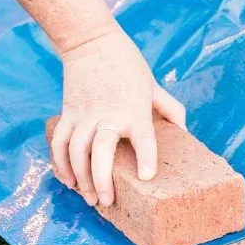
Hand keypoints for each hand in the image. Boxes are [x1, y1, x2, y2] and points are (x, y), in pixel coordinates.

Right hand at [50, 25, 185, 206]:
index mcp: (134, 110)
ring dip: (80, 179)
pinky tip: (68, 181)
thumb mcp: (154, 86)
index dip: (146, 158)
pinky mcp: (68, 114)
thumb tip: (185, 132)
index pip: (143, 138)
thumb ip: (171, 110)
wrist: (92, 42)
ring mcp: (84, 115)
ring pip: (75, 152)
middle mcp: (107, 115)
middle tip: (107, 202)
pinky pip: (59, 143)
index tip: (147, 176)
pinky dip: (60, 164)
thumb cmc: (128, 65)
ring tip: (90, 199)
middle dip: (101, 180)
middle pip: (100, 152)